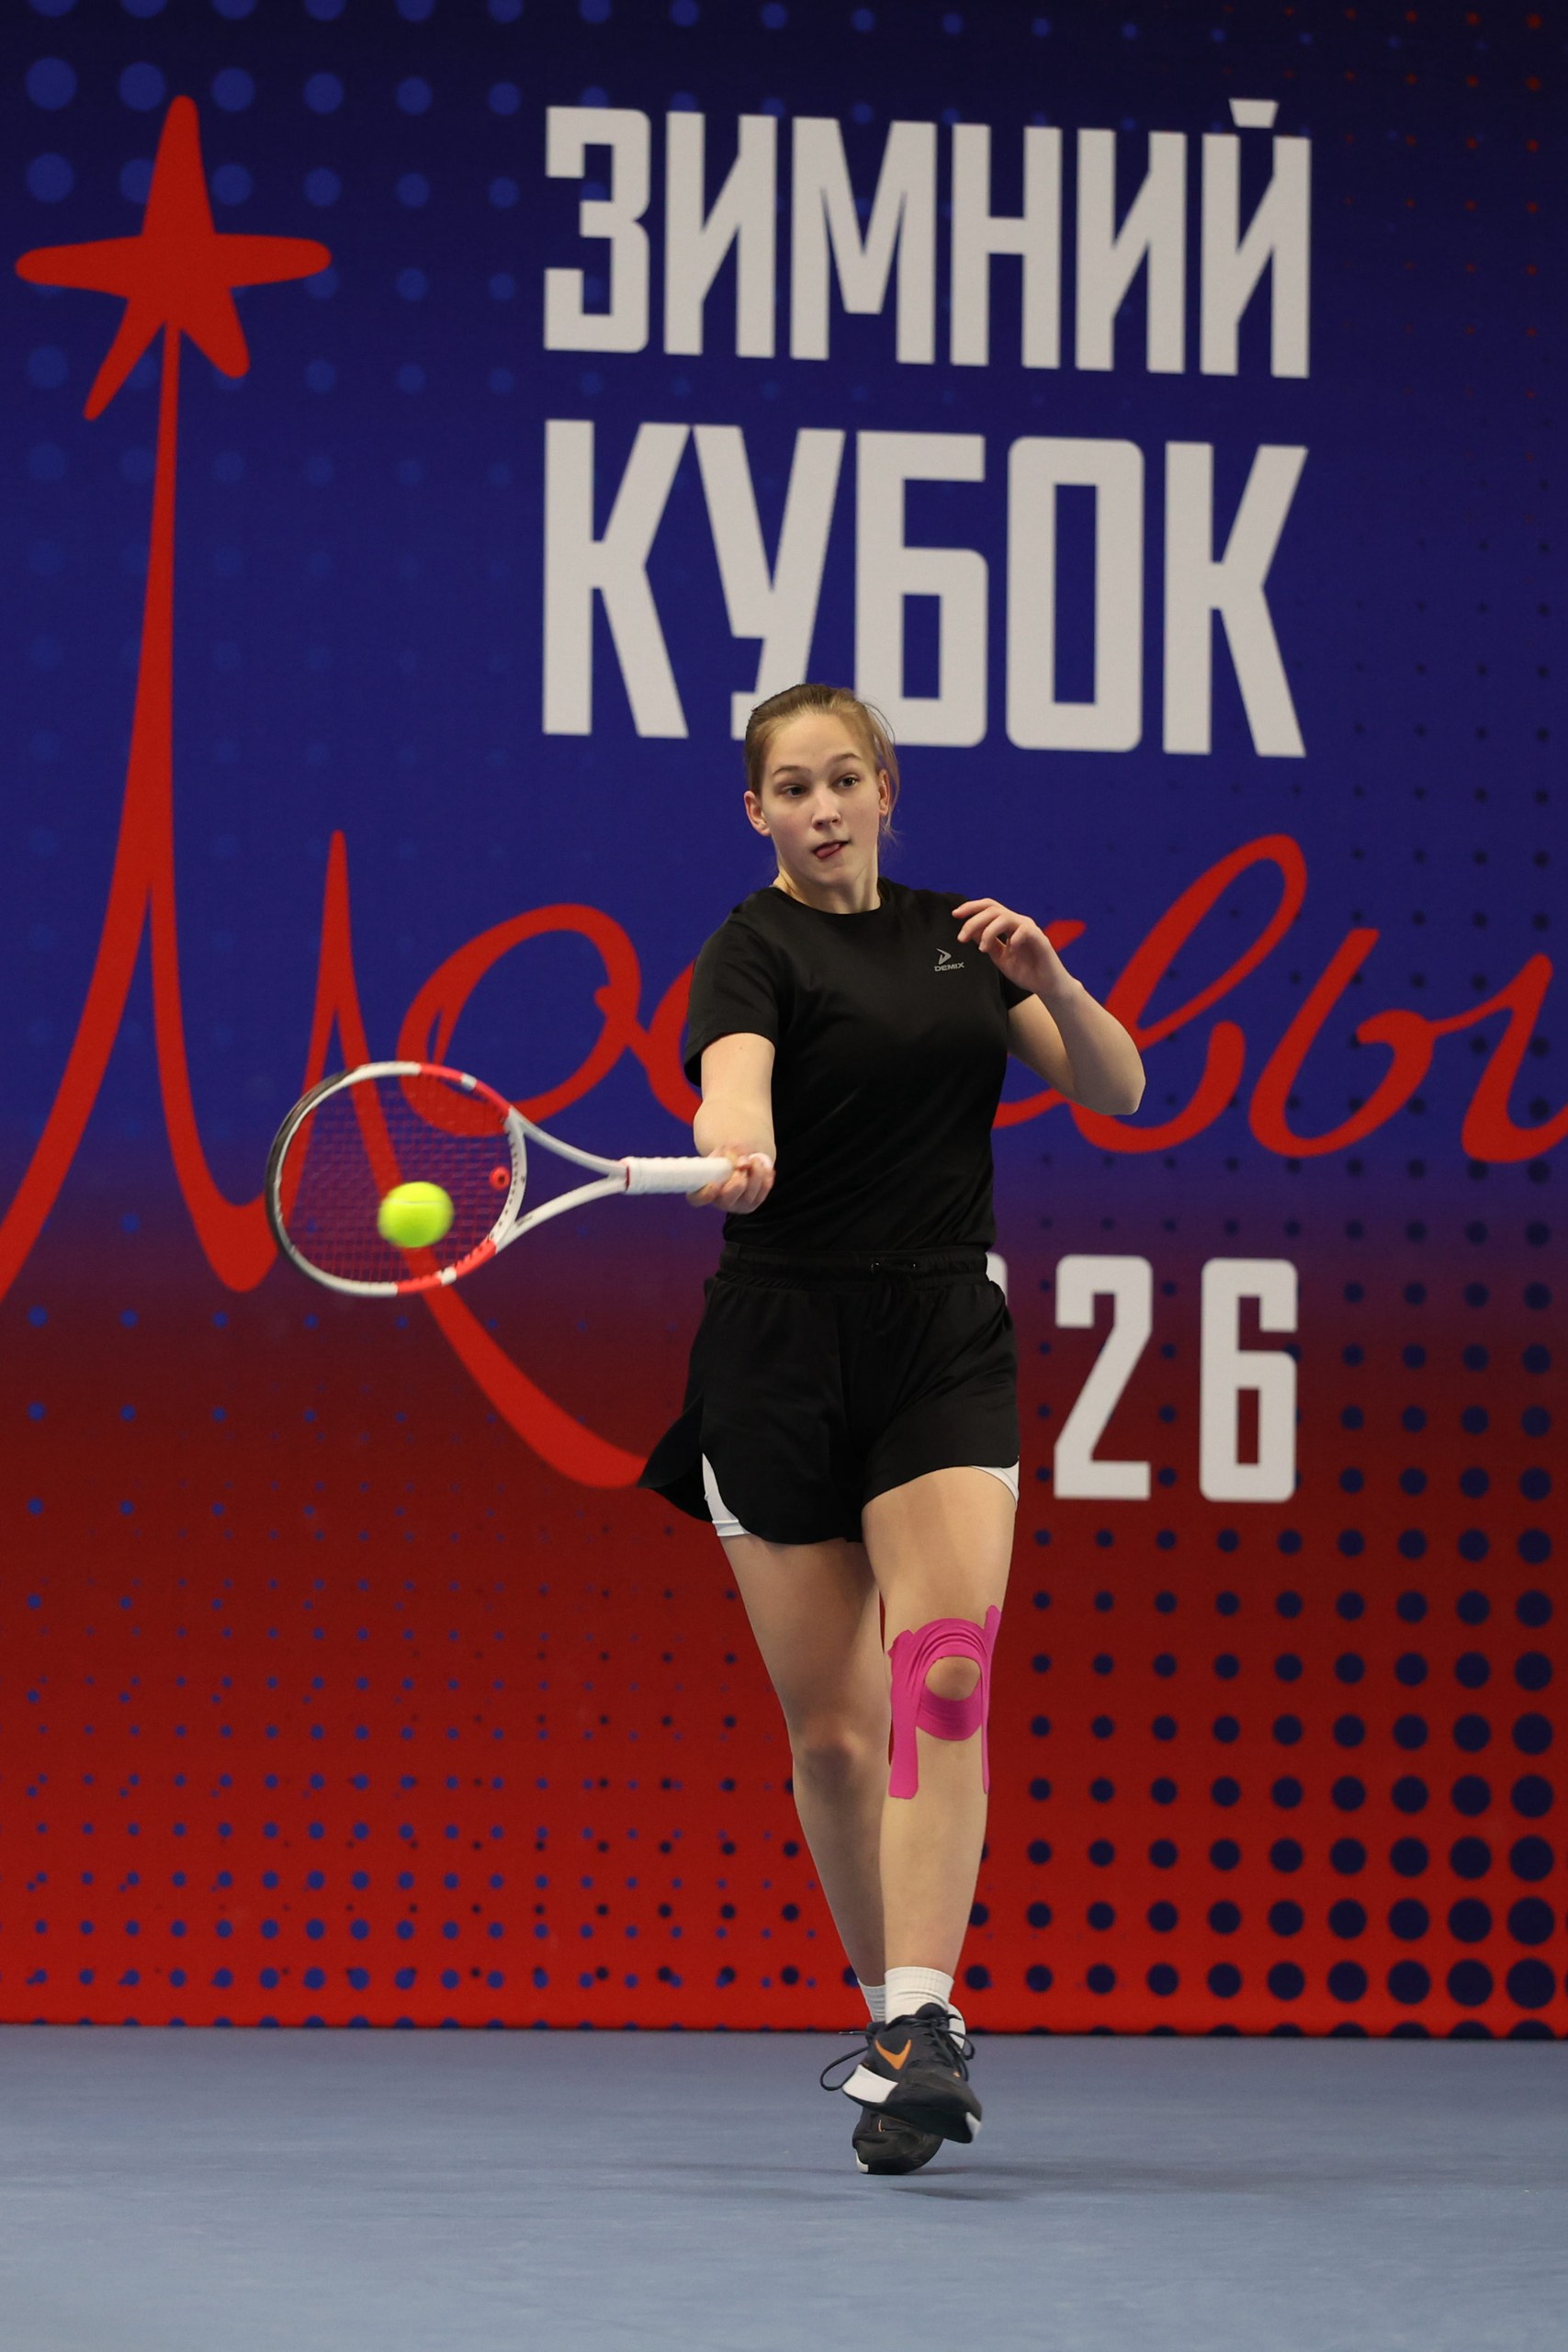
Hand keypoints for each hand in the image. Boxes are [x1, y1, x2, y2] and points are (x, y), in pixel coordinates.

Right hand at [688, 1149, 774, 1212]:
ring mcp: (738, 1205)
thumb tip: (744, 1164)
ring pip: (749, 1194)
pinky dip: (765, 1175)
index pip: (697, 1199)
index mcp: (703, 1190)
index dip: (706, 1194)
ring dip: (755, 1173)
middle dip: (737, 1183)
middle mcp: (719, 1201)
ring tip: (754, 1159)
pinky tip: (763, 1166)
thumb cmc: (726, 1157)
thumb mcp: (724, 1150)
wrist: (742, 1160)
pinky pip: (764, 1190)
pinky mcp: (754, 1203)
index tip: (715, 1184)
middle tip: (743, 1167)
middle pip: (727, 1200)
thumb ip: (730, 1155)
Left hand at [953, 899, 1075, 1002]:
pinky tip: (1010, 950)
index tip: (954, 914)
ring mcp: (1030, 929)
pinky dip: (1014, 938)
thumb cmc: (1025, 971)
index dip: (971, 907)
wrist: (1046, 986)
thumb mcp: (999, 956)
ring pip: (1005, 917)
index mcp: (1009, 925)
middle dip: (973, 921)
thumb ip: (986, 942)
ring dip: (988, 931)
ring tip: (983, 948)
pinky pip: (1025, 931)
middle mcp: (1019, 922)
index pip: (989, 907)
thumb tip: (969, 930)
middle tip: (961, 938)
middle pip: (993, 909)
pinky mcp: (1041, 939)